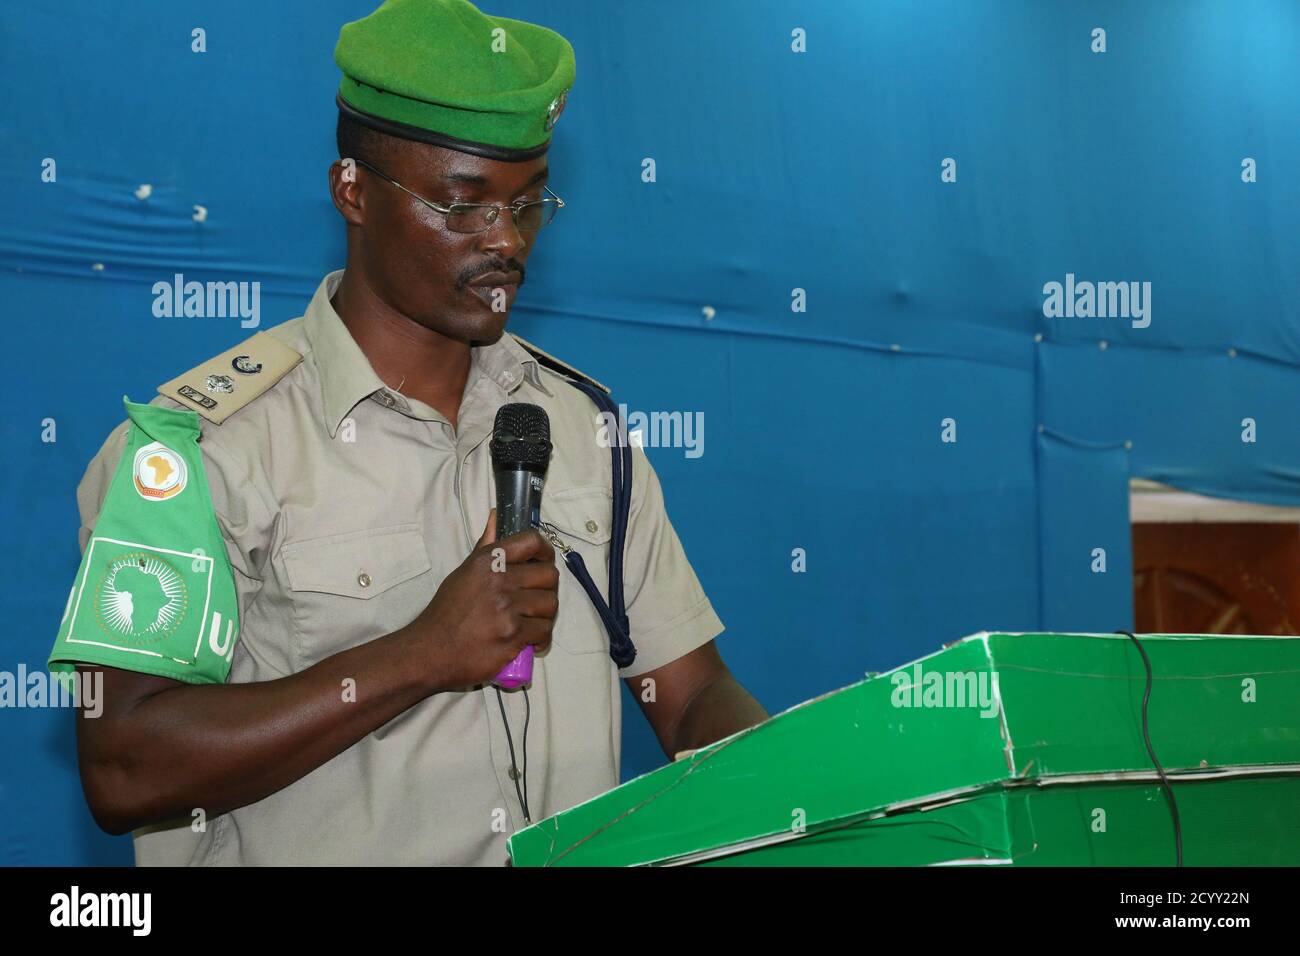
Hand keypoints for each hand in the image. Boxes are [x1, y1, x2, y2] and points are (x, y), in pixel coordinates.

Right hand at [408, 509, 559, 690]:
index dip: (545, 550)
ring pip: (550, 605)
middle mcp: (499, 581)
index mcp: (487, 561)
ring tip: (531, 621)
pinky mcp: (512, 636)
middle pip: (549, 575)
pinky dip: (541, 639)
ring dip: (544, 615)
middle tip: (536, 599)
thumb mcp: (463, 572)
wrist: (430, 650)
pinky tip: (530, 640)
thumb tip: (497, 515)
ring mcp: (506, 610)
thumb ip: (486, 546)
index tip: (543, 561)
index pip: (531, 541)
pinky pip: (544, 632)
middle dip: (547, 588)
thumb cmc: (446, 611)